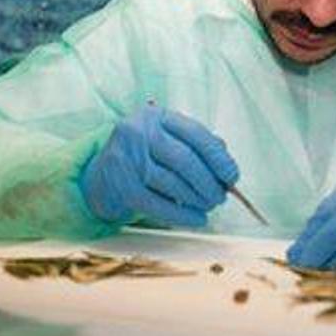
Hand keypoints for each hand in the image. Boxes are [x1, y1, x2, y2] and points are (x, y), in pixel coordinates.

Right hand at [80, 105, 238, 226]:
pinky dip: (181, 214)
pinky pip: (158, 204)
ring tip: (210, 205)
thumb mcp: (168, 139)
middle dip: (209, 181)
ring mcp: (128, 159)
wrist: (103, 174)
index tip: (232, 175)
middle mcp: (139, 132)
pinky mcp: (122, 186)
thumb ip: (198, 146)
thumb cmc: (145, 154)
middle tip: (221, 196)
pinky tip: (196, 219)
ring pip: (172, 183)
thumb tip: (227, 169)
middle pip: (185, 159)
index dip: (218, 157)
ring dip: (197, 198)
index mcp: (157, 116)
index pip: (196, 133)